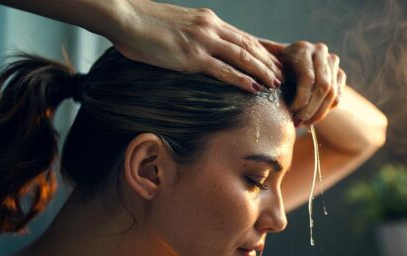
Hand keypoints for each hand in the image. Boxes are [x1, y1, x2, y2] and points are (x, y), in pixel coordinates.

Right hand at [110, 2, 282, 92]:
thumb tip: (194, 51)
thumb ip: (191, 36)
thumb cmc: (144, 24)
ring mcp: (202, 41)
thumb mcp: (175, 27)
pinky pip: (224, 70)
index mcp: (208, 20)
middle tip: (281, 76)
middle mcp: (210, 28)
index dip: (261, 50)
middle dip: (268, 62)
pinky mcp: (192, 56)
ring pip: (242, 57)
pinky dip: (242, 80)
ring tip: (274, 84)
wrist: (125, 17)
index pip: (243, 36)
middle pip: (249, 46)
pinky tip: (254, 88)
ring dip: (261, 71)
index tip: (273, 62)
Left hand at [261, 39, 345, 126]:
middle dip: (311, 110)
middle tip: (299, 123)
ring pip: (333, 93)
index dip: (301, 100)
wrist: (290, 64)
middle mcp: (320, 52)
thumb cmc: (274, 69)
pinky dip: (326, 110)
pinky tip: (312, 118)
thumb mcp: (268, 68)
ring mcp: (332, 62)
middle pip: (323, 87)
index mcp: (302, 49)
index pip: (308, 79)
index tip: (291, 114)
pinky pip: (338, 96)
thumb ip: (264, 71)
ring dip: (319, 113)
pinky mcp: (339, 73)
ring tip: (304, 123)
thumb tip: (256, 77)